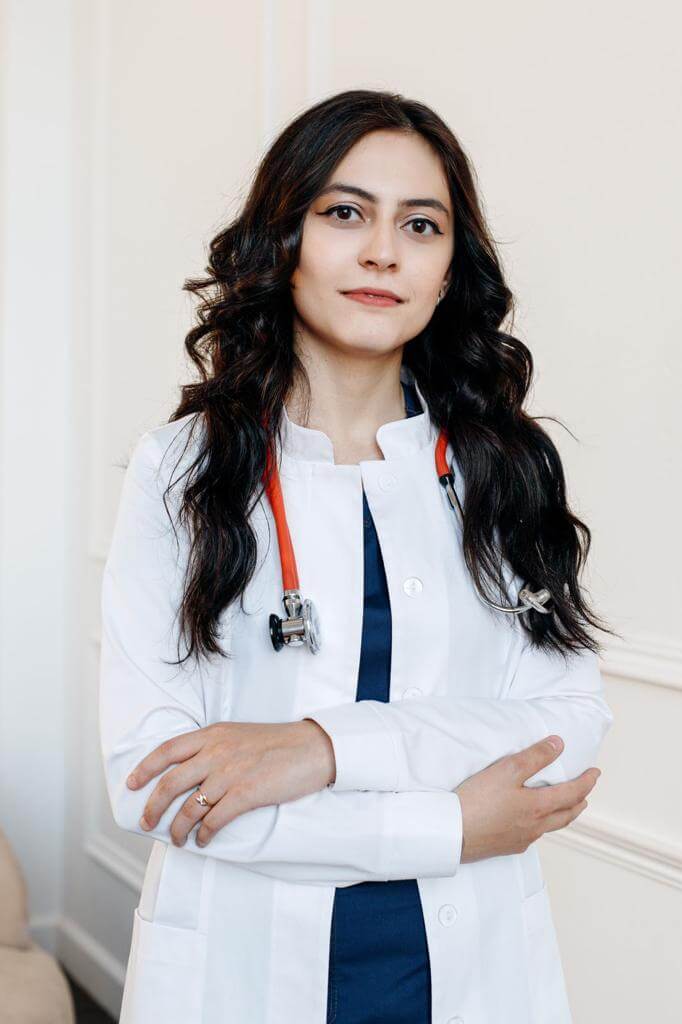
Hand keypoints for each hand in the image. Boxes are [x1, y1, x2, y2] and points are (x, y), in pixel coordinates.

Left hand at [125, 719, 335, 846]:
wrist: (313, 748)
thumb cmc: (278, 743)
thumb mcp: (239, 735)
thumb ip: (214, 747)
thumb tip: (191, 771)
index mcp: (213, 734)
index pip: (167, 750)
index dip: (145, 768)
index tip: (131, 784)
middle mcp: (216, 751)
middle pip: (171, 782)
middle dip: (153, 806)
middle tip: (145, 823)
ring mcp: (230, 773)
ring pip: (190, 806)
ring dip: (178, 828)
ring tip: (177, 840)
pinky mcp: (246, 794)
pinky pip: (215, 820)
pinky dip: (204, 834)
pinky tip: (202, 840)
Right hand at [455, 736, 599, 862]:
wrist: (453, 833)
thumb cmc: (478, 801)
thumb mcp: (507, 770)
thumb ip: (535, 757)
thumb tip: (558, 744)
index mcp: (539, 806)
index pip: (572, 793)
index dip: (587, 782)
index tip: (595, 773)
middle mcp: (536, 826)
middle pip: (567, 815)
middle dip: (580, 801)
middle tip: (586, 792)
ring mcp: (522, 839)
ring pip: (551, 827)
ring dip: (564, 815)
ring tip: (567, 808)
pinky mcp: (507, 846)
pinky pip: (533, 836)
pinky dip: (542, 826)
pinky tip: (533, 823)